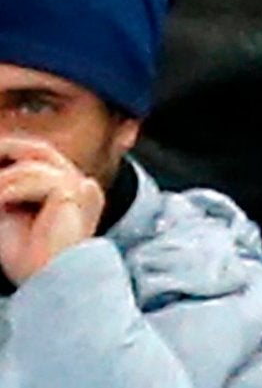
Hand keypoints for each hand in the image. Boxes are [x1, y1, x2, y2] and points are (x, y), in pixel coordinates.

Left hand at [0, 138, 105, 283]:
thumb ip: (8, 190)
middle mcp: (80, 183)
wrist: (49, 283)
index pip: (41, 159)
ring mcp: (81, 186)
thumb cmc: (29, 258)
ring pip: (34, 165)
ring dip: (3, 180)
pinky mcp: (75, 193)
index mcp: (70, 190)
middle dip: (6, 149)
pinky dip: (12, 189)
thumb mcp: (10, 215)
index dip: (12, 152)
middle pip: (41, 150)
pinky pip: (38, 180)